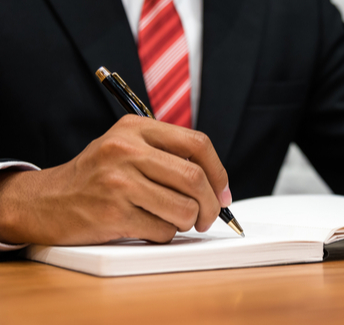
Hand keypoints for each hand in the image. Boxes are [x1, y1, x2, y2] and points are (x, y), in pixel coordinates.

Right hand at [0, 115, 230, 245]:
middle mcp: (126, 150)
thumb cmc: (97, 176)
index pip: (197, 144)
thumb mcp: (127, 147)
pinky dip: (165, 234)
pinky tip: (148, 226)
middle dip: (212, 205)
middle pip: (195, 178)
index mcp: (136, 128)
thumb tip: (218, 186)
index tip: (222, 192)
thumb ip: (168, 155)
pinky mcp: (113, 213)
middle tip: (210, 217)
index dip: (219, 172)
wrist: (46, 201)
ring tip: (176, 220)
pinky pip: (163, 230)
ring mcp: (119, 182)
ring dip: (188, 222)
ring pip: (184, 208)